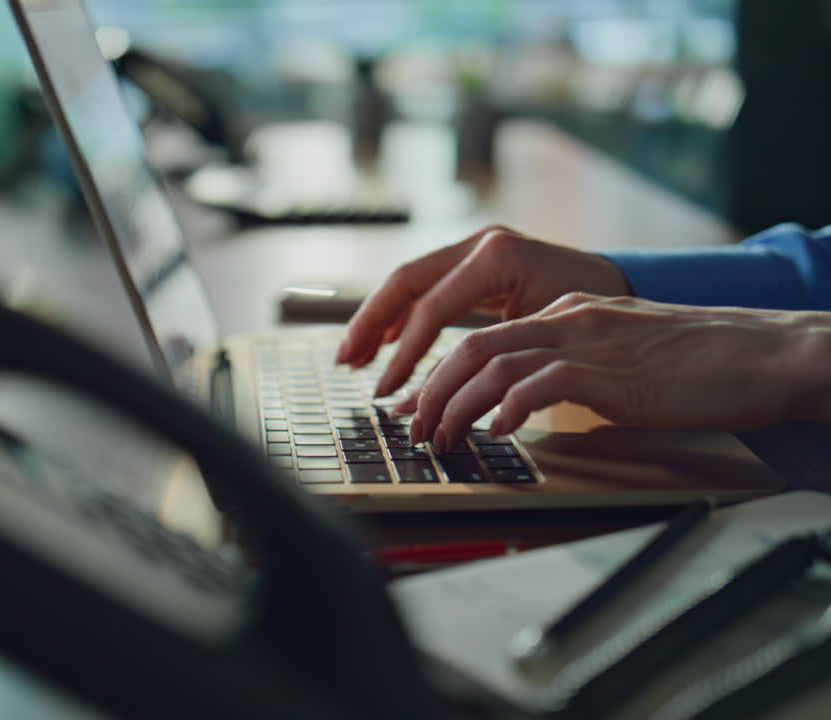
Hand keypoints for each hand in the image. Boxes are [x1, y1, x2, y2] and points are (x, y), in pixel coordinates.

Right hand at [336, 225, 631, 396]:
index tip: (385, 388)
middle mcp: (480, 244)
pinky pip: (427, 286)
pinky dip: (403, 315)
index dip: (401, 352)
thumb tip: (432, 401)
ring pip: (409, 282)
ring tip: (355, 356)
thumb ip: (482, 360)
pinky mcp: (476, 262)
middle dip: (370, 324)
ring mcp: (476, 248)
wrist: (626, 285)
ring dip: (378, 319)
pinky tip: (386, 343)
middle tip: (346, 362)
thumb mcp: (538, 336)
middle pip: (405, 282)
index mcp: (495, 256)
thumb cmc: (595, 315)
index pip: (430, 307)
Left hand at [406, 293, 830, 451]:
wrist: (763, 356)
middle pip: (471, 347)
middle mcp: (568, 320)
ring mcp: (587, 342)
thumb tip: (527, 404)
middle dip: (431, 390)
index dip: (438, 371)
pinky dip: (506, 407)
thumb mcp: (619, 358)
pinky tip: (495, 431)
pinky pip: (539, 383)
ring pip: (492, 364)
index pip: (482, 335)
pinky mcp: (609, 373)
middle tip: (413, 427)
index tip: (416, 403)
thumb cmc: (698, 365)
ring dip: (455, 405)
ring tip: (441, 437)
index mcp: (567, 314)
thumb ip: (573, 370)